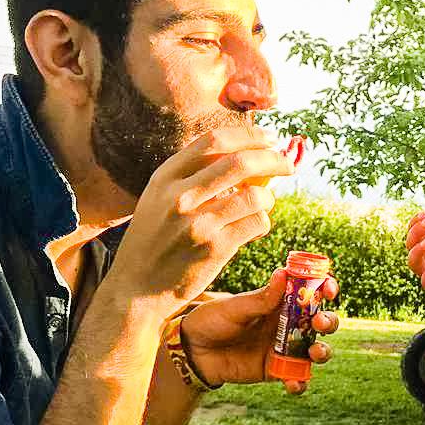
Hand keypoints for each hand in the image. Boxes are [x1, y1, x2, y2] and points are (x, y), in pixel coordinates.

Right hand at [109, 123, 293, 313]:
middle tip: (287, 164)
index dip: (249, 135)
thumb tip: (243, 154)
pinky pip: (257, 223)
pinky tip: (254, 226)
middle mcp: (180, 196)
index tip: (268, 139)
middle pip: (241, 162)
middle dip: (273, 158)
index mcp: (166, 177)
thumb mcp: (159, 198)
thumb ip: (192, 175)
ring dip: (268, 196)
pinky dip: (263, 221)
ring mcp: (198, 223)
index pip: (214, 140)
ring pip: (255, 195)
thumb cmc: (154, 240)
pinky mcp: (215, 249)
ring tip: (264, 203)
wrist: (136, 288)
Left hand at [180, 270, 339, 394]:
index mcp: (281, 302)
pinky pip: (296, 378)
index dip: (326, 289)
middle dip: (329, 321)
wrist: (192, 351)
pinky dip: (300, 382)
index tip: (329, 289)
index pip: (312, 292)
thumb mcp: (235, 307)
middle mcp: (288, 324)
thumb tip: (283, 273)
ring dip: (323, 351)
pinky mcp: (276, 371)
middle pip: (322, 322)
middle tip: (320, 323)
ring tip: (315, 353)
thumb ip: (261, 298)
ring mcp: (284, 348)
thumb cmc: (212, 320)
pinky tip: (295, 383)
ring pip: (315, 350)